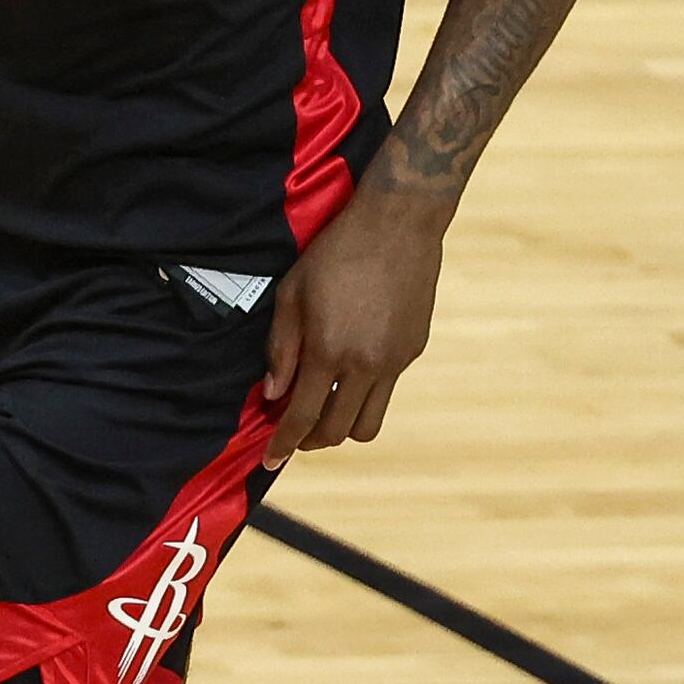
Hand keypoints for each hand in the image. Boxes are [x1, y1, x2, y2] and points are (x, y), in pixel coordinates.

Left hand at [260, 186, 449, 469]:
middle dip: (311, 440)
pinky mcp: (412, 351)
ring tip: (324, 407)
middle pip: (337, 432)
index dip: (284, 444)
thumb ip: (281, 348)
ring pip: (368, 425)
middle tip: (295, 430)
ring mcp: (394, 361)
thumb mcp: (292, 292)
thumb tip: (273, 393)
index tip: (270, 459)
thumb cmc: (336, 252)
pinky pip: (386, 391)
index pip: (302, 417)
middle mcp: (365, 365)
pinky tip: (352, 366)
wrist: (397, 224)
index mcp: (329, 350)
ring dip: (342, 426)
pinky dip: (365, 392)